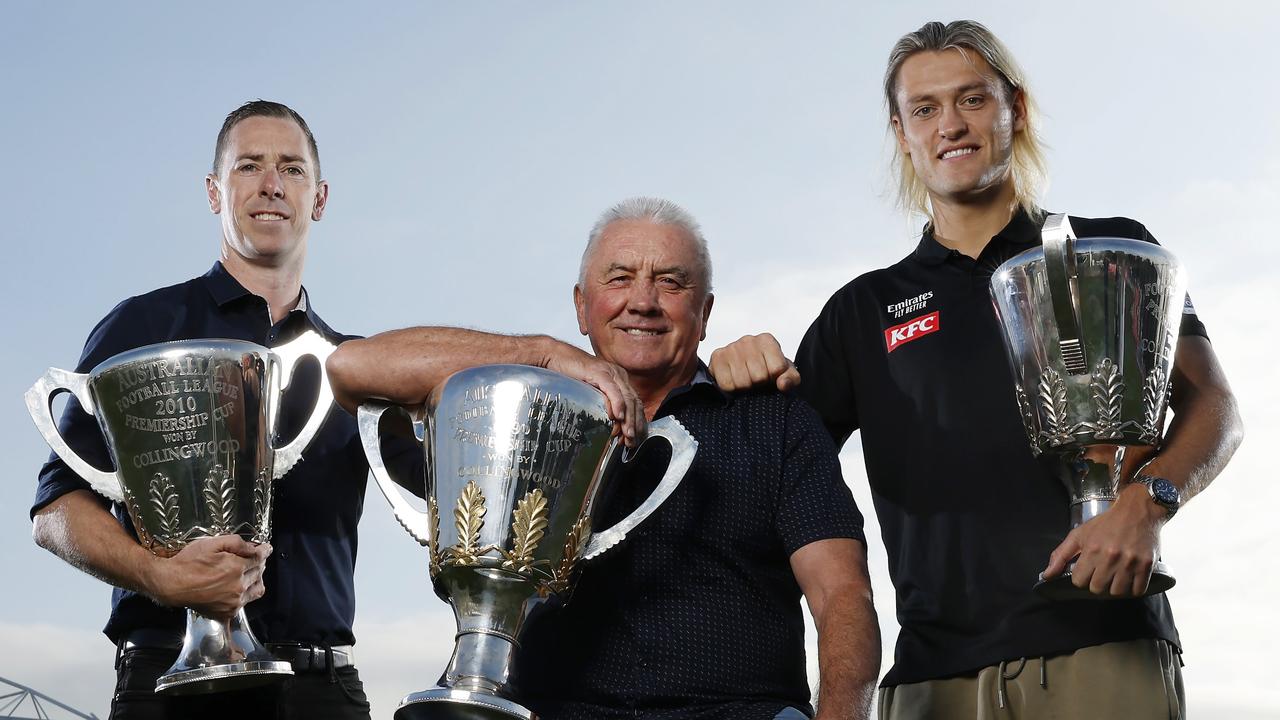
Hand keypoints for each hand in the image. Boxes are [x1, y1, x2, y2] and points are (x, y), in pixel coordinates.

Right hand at [145, 536, 271, 618]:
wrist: (171, 584)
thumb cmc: (187, 563)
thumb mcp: (211, 543)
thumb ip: (236, 543)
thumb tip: (254, 547)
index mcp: (236, 568)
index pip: (260, 558)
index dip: (264, 551)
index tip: (266, 549)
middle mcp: (238, 587)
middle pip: (259, 573)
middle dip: (258, 564)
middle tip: (253, 559)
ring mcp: (233, 602)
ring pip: (256, 590)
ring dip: (255, 580)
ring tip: (248, 574)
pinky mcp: (227, 612)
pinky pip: (244, 604)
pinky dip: (244, 595)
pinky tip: (235, 588)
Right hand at [546, 345, 645, 446]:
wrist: (556, 356)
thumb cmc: (571, 374)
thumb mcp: (592, 391)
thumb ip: (603, 401)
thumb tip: (612, 422)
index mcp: (619, 379)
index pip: (635, 403)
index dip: (637, 422)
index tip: (635, 438)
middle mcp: (619, 375)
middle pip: (634, 402)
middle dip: (636, 424)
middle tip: (632, 442)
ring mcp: (610, 372)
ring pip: (627, 398)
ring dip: (629, 418)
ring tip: (628, 434)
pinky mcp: (599, 372)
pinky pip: (612, 390)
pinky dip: (617, 404)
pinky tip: (618, 416)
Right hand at [708, 333, 799, 392]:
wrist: (744, 367)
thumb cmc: (766, 369)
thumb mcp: (785, 373)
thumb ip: (791, 378)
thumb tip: (782, 384)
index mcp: (767, 340)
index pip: (777, 368)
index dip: (774, 378)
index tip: (770, 375)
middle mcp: (748, 340)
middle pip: (759, 377)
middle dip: (758, 384)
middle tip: (756, 379)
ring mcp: (731, 347)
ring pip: (742, 382)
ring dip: (745, 387)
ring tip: (745, 379)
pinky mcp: (716, 357)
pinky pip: (727, 384)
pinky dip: (731, 388)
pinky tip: (733, 379)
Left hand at [1041, 483, 1164, 596]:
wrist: (1138, 511)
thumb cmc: (1106, 523)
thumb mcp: (1079, 534)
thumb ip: (1061, 555)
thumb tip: (1046, 575)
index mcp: (1092, 549)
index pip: (1079, 581)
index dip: (1080, 578)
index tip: (1086, 571)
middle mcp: (1110, 557)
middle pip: (1097, 588)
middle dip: (1096, 583)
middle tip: (1100, 573)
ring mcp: (1130, 562)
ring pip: (1117, 592)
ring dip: (1114, 588)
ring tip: (1114, 576)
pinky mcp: (1147, 565)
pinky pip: (1137, 590)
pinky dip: (1132, 589)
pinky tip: (1129, 579)